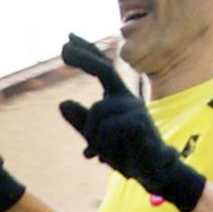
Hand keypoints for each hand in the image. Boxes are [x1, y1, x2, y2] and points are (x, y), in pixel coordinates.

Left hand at [58, 34, 205, 211]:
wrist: (150, 172)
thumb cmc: (126, 153)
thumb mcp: (96, 138)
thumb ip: (81, 121)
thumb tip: (62, 103)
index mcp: (118, 99)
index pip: (103, 69)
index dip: (87, 52)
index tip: (68, 39)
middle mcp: (127, 98)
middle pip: (105, 70)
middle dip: (84, 58)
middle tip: (63, 46)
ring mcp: (135, 108)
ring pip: (98, 111)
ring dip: (92, 137)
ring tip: (98, 155)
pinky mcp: (139, 121)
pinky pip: (108, 129)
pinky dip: (103, 147)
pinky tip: (110, 158)